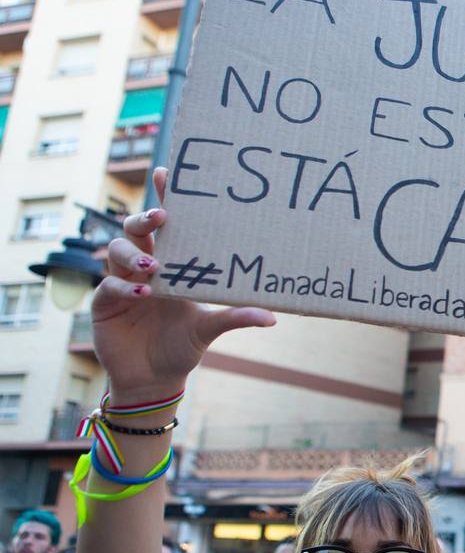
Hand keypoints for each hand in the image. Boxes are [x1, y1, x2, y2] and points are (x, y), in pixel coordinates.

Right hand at [92, 168, 274, 398]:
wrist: (155, 379)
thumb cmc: (182, 345)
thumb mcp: (211, 328)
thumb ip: (236, 317)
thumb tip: (273, 317)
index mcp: (171, 263)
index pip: (164, 225)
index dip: (163, 197)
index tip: (167, 173)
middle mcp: (144, 266)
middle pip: (136, 230)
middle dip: (144, 219)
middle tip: (161, 217)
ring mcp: (122, 282)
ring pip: (117, 251)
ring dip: (133, 254)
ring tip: (154, 266)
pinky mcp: (105, 304)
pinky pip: (110, 286)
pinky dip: (124, 287)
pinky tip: (141, 293)